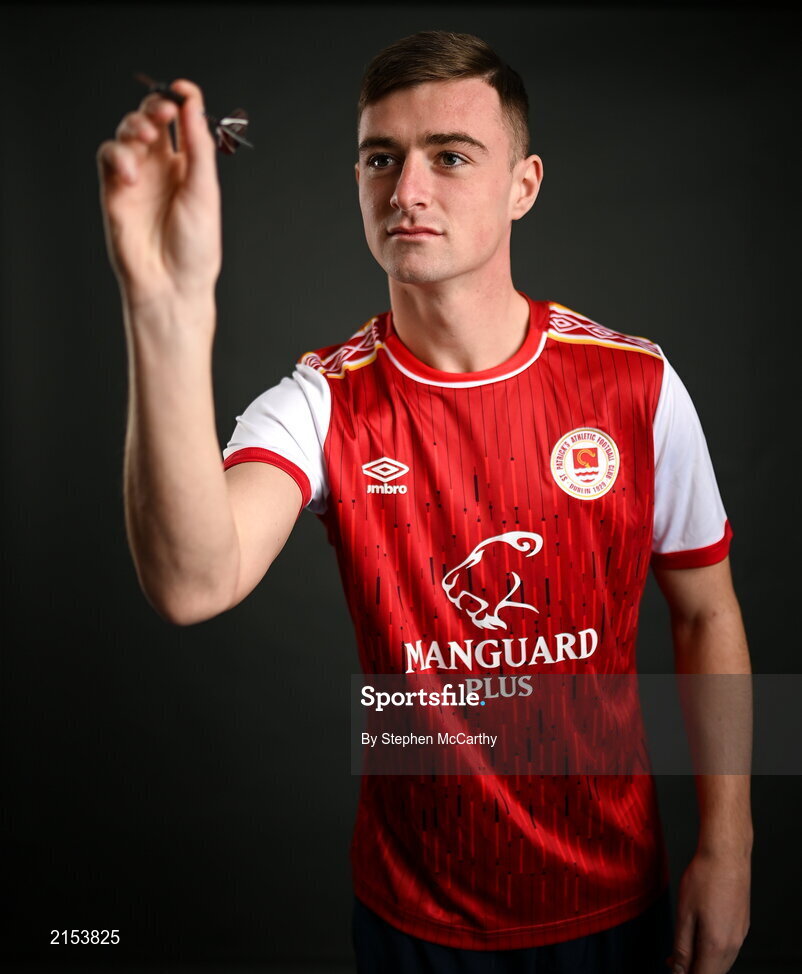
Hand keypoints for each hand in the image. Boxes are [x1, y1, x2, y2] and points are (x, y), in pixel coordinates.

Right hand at [96, 79, 221, 308]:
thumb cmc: (195, 248)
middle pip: (151, 119)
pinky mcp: (114, 189)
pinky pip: (109, 156)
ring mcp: (138, 177)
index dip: (181, 100)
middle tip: (162, 113)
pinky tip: (132, 174)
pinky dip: (118, 155)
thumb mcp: (205, 191)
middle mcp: (163, 169)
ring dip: (135, 127)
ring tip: (146, 141)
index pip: (182, 122)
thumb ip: (197, 147)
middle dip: (154, 107)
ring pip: (128, 132)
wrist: (172, 284)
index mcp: (190, 167)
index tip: (183, 90)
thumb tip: (193, 105)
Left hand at [666, 849, 750, 973]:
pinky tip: (700, 936)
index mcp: (717, 945)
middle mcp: (733, 944)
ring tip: (683, 949)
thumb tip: (678, 969)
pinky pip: (728, 948)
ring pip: (722, 962)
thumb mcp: (684, 914)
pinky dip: (713, 950)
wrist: (727, 855)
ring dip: (703, 960)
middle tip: (672, 961)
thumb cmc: (704, 878)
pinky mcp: (742, 925)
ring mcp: (740, 935)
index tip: (673, 968)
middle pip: (714, 971)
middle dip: (693, 970)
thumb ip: (682, 946)